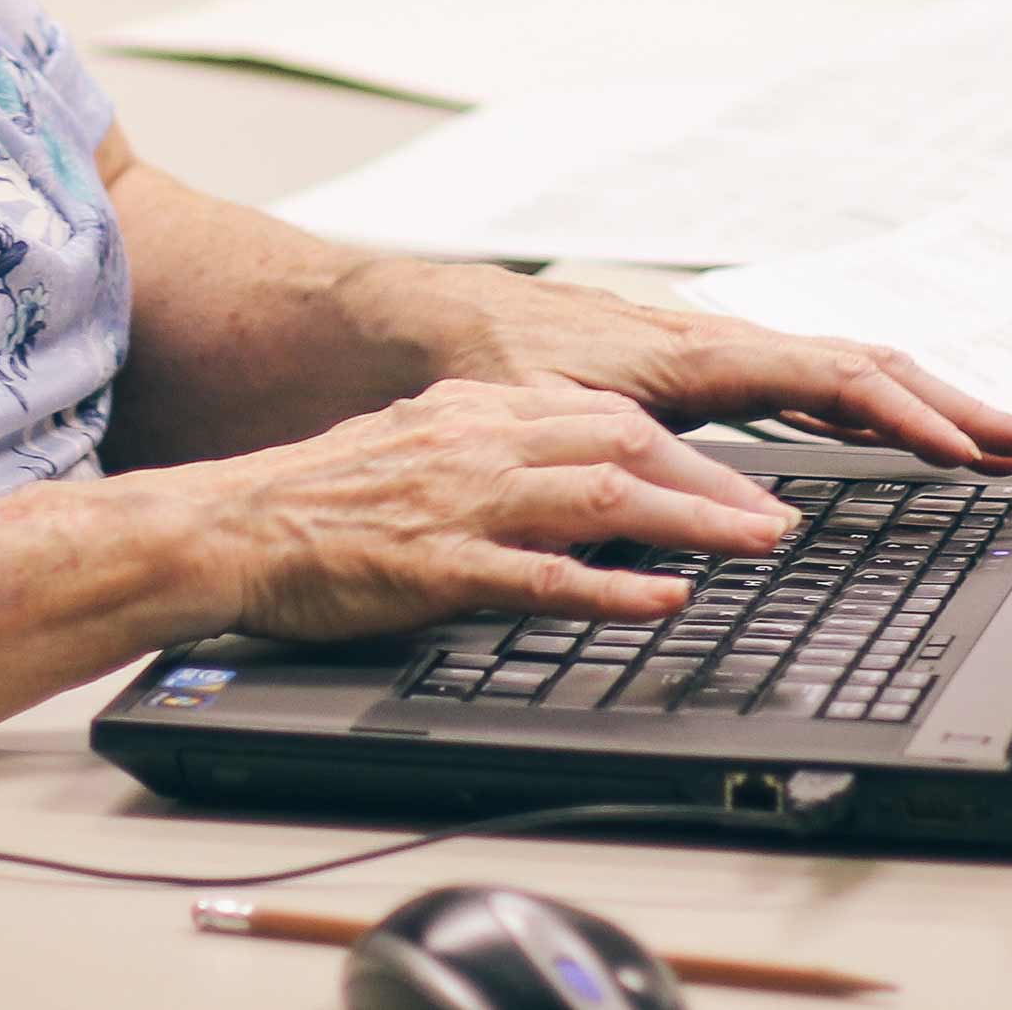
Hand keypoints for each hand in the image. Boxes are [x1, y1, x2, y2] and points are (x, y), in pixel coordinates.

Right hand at [159, 380, 795, 643]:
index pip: (606, 416)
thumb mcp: (415, 446)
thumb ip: (489, 451)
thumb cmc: (318, 499)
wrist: (234, 525)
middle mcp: (482, 442)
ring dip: (692, 521)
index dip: (686, 448)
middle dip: (714, 480)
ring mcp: (465, 502)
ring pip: (602, 496)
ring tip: (756, 545)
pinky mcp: (442, 565)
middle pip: (625, 445)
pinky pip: (542, 574)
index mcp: (478, 413)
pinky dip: (612, 585)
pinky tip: (662, 598)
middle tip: (778, 516)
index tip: (742, 478)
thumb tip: (555, 466)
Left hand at [381, 264, 1011, 471]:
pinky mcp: (690, 368)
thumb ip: (656, 476)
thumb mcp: (562, 430)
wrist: (423, 319)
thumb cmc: (486, 363)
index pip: (834, 378)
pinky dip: (853, 402)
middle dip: (946, 400)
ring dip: (910, 400)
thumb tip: (759, 521)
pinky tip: (877, 428)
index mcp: (696, 352)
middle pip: (857, 364)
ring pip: (832, 368)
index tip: (979, 447)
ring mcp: (708, 352)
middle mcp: (714, 342)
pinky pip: (796, 380)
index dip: (914, 414)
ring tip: (981, 436)